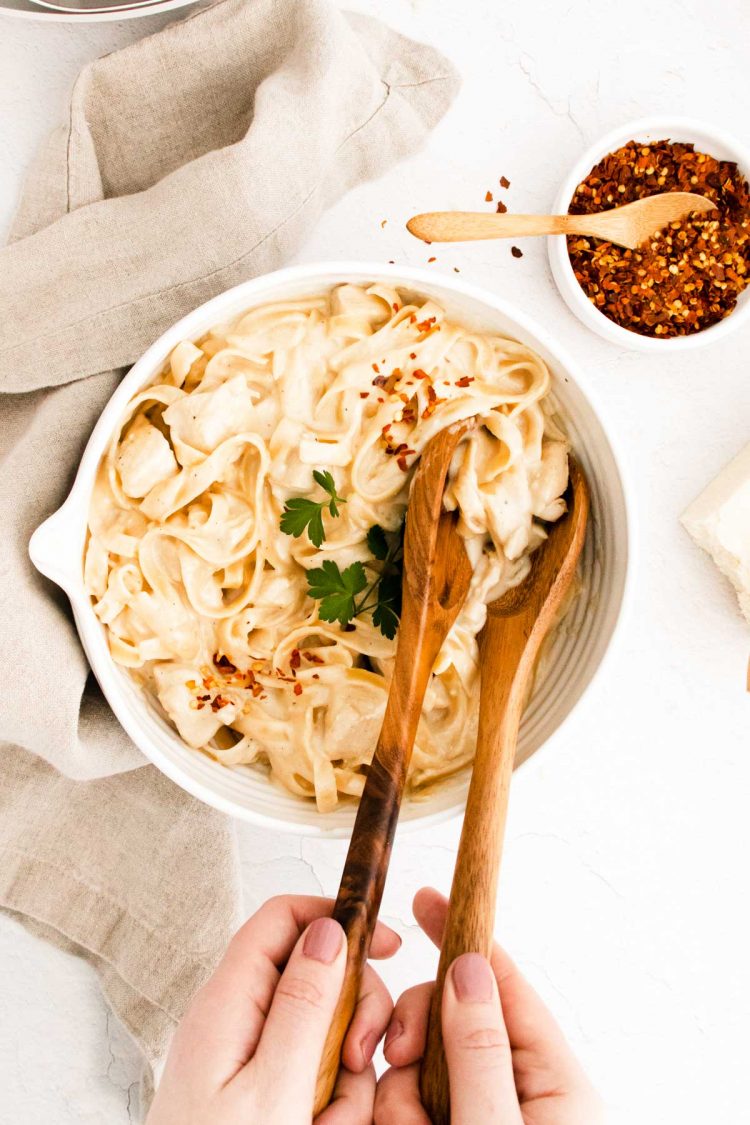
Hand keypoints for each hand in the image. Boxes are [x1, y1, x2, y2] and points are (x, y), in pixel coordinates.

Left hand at [148, 895, 398, 1124]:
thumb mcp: (272, 1090)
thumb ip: (303, 1006)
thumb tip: (329, 930)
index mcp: (229, 1003)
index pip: (283, 918)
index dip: (338, 917)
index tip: (387, 943)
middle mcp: (238, 1021)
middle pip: (317, 974)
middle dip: (353, 1015)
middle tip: (357, 1061)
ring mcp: (251, 1059)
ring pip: (327, 1034)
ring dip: (345, 1079)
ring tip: (326, 1124)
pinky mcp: (264, 1095)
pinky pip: (318, 1079)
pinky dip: (332, 1107)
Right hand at [375, 887, 603, 1124]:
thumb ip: (479, 1053)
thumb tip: (467, 968)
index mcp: (553, 1081)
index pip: (505, 986)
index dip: (464, 937)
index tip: (427, 900)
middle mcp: (518, 1091)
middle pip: (451, 1020)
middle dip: (416, 1040)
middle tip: (400, 1063)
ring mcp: (482, 1113)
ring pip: (419, 1067)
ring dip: (402, 1099)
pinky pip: (407, 1102)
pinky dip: (398, 1118)